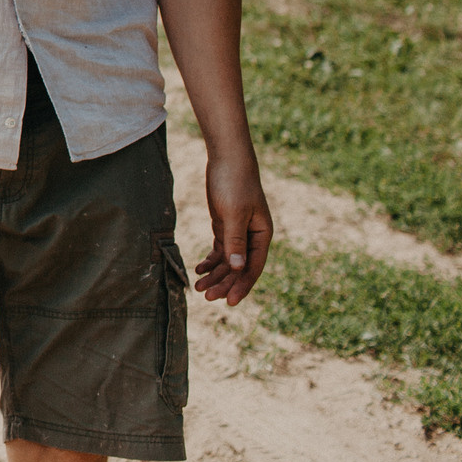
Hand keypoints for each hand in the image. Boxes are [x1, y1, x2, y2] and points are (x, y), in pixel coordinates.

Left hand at [195, 148, 271, 304]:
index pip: (253, 267)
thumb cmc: (235, 184)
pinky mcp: (225, 225)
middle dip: (224, 283)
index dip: (242, 285)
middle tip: (207, 296)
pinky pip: (220, 250)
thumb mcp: (234, 213)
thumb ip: (235, 241)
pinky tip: (199, 270)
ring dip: (215, 275)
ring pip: (228, 261)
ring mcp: (238, 232)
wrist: (227, 159)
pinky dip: (211, 261)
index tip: (230, 302)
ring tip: (199, 288)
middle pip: (239, 267)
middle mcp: (253, 237)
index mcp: (262, 235)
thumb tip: (238, 268)